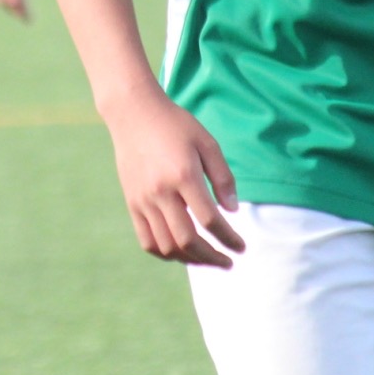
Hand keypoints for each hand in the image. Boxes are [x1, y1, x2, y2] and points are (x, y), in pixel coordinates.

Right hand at [105, 95, 244, 267]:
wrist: (133, 113)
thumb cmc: (175, 125)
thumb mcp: (207, 143)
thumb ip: (223, 178)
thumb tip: (232, 211)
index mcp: (183, 175)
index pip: (210, 220)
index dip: (229, 238)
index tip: (241, 247)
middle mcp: (160, 192)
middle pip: (188, 240)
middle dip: (212, 257)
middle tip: (229, 261)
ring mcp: (142, 199)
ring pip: (166, 245)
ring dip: (191, 259)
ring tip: (207, 259)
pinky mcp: (132, 203)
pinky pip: (147, 240)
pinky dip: (166, 253)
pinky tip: (181, 252)